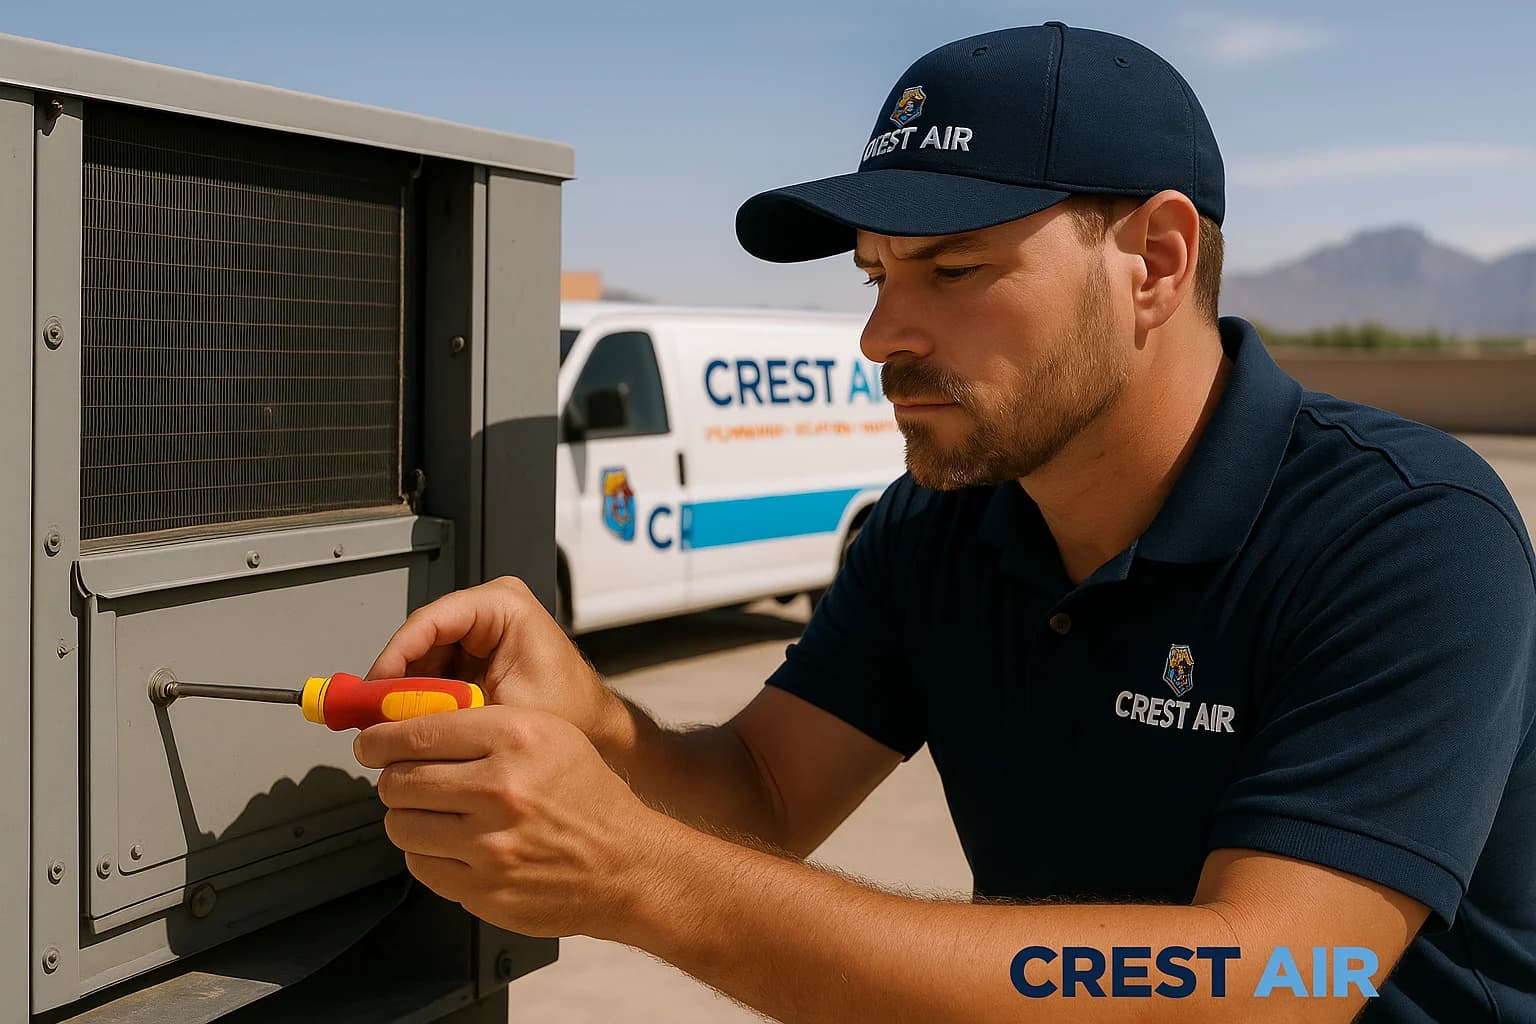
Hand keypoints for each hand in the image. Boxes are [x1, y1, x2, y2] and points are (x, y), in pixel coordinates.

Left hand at [355, 704, 669, 939]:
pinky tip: (455, 844)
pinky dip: (428, 854)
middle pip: (399, 780)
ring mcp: (490, 844)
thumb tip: (408, 726)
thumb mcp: (548, 733)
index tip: (371, 742)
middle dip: (392, 778)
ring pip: (401, 825)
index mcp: (517, 738)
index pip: (417, 732)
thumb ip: (482, 724)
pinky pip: (420, 866)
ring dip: (408, 818)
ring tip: (435, 813)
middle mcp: (502, 788)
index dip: (379, 738)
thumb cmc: (587, 797)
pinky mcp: (482, 888)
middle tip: (404, 779)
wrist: (624, 864)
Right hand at [366, 577, 622, 750]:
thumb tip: (394, 722)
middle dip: (396, 680)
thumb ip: (449, 713)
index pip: (430, 620)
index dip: (395, 656)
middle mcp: (490, 611)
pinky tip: (414, 725)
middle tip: (374, 715)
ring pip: (421, 658)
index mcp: (504, 605)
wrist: (596, 730)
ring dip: (406, 693)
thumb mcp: (505, 713)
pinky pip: (434, 673)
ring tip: (392, 726)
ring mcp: (481, 632)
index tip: (375, 689)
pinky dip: (422, 700)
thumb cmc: (573, 714)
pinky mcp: (475, 655)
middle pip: (419, 639)